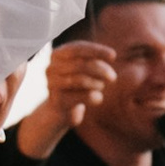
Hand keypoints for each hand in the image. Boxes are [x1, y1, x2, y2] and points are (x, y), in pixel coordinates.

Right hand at [17, 36, 119, 160]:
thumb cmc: (72, 91)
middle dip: (100, 69)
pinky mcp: (55, 102)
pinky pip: (76, 96)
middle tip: (113, 78)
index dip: (96, 50)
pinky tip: (97, 99)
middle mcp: (51, 68)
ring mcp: (51, 85)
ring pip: (78, 78)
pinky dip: (90, 96)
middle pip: (79, 63)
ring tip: (104, 88)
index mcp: (57, 56)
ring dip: (96, 83)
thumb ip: (92, 65)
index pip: (76, 48)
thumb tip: (110, 57)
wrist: (54, 118)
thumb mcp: (83, 75)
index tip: (113, 55)